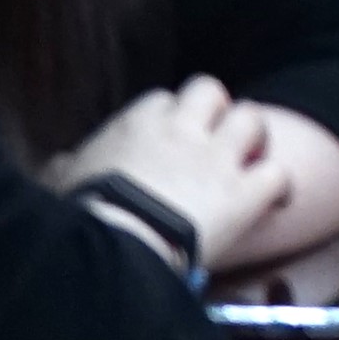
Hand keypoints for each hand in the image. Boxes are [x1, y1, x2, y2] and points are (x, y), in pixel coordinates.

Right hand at [42, 81, 287, 275]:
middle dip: (215, 111)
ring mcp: (216, 159)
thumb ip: (65, 168)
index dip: (169, 119)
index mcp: (135, 125)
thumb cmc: (77, 218)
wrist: (110, 249)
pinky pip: (278, 173)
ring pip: (251, 118)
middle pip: (209, 91)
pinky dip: (279, 186)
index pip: (161, 101)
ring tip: (249, 159)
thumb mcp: (59, 185)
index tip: (168, 140)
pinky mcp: (243, 194)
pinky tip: (274, 200)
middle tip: (214, 140)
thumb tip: (60, 163)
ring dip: (253, 138)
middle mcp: (181, 131)